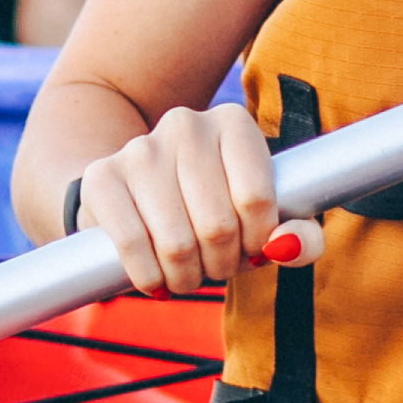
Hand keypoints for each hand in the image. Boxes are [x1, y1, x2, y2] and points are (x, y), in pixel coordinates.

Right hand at [70, 100, 323, 292]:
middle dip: (221, 264)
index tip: (250, 248)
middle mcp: (186, 124)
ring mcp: (140, 148)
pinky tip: (155, 279)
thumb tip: (283, 246)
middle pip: (218, 224)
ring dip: (186, 277)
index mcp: (233, 123)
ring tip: (187, 274)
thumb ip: (301, 237)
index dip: (257, 241)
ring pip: (176, 242)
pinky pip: (131, 245)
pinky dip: (149, 277)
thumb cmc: (214, 209)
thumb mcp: (264, 220)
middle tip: (216, 266)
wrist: (137, 193)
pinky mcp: (101, 177)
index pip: (256, 198)